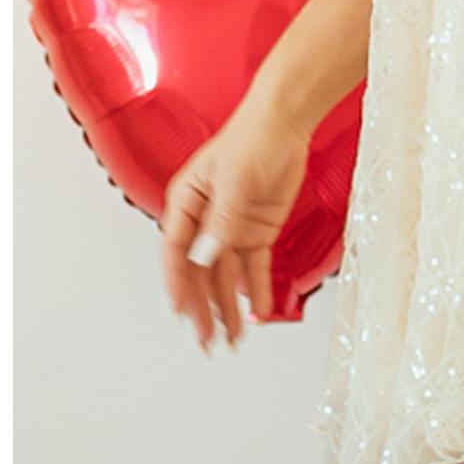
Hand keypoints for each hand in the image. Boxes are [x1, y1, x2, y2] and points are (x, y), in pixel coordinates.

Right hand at [159, 100, 310, 351]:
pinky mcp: (256, 231)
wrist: (286, 123)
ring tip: (231, 340)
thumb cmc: (252, 138)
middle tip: (207, 340)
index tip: (181, 311)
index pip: (176, 251)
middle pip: (199, 272)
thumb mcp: (233, 178)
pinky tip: (256, 313)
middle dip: (202, 308)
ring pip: (225, 276)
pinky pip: (253, 267)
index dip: (177, 283)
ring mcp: (230, 228)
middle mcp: (204, 221)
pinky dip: (255, 289)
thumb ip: (222, 221)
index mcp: (185, 203)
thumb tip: (207, 256)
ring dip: (227, 307)